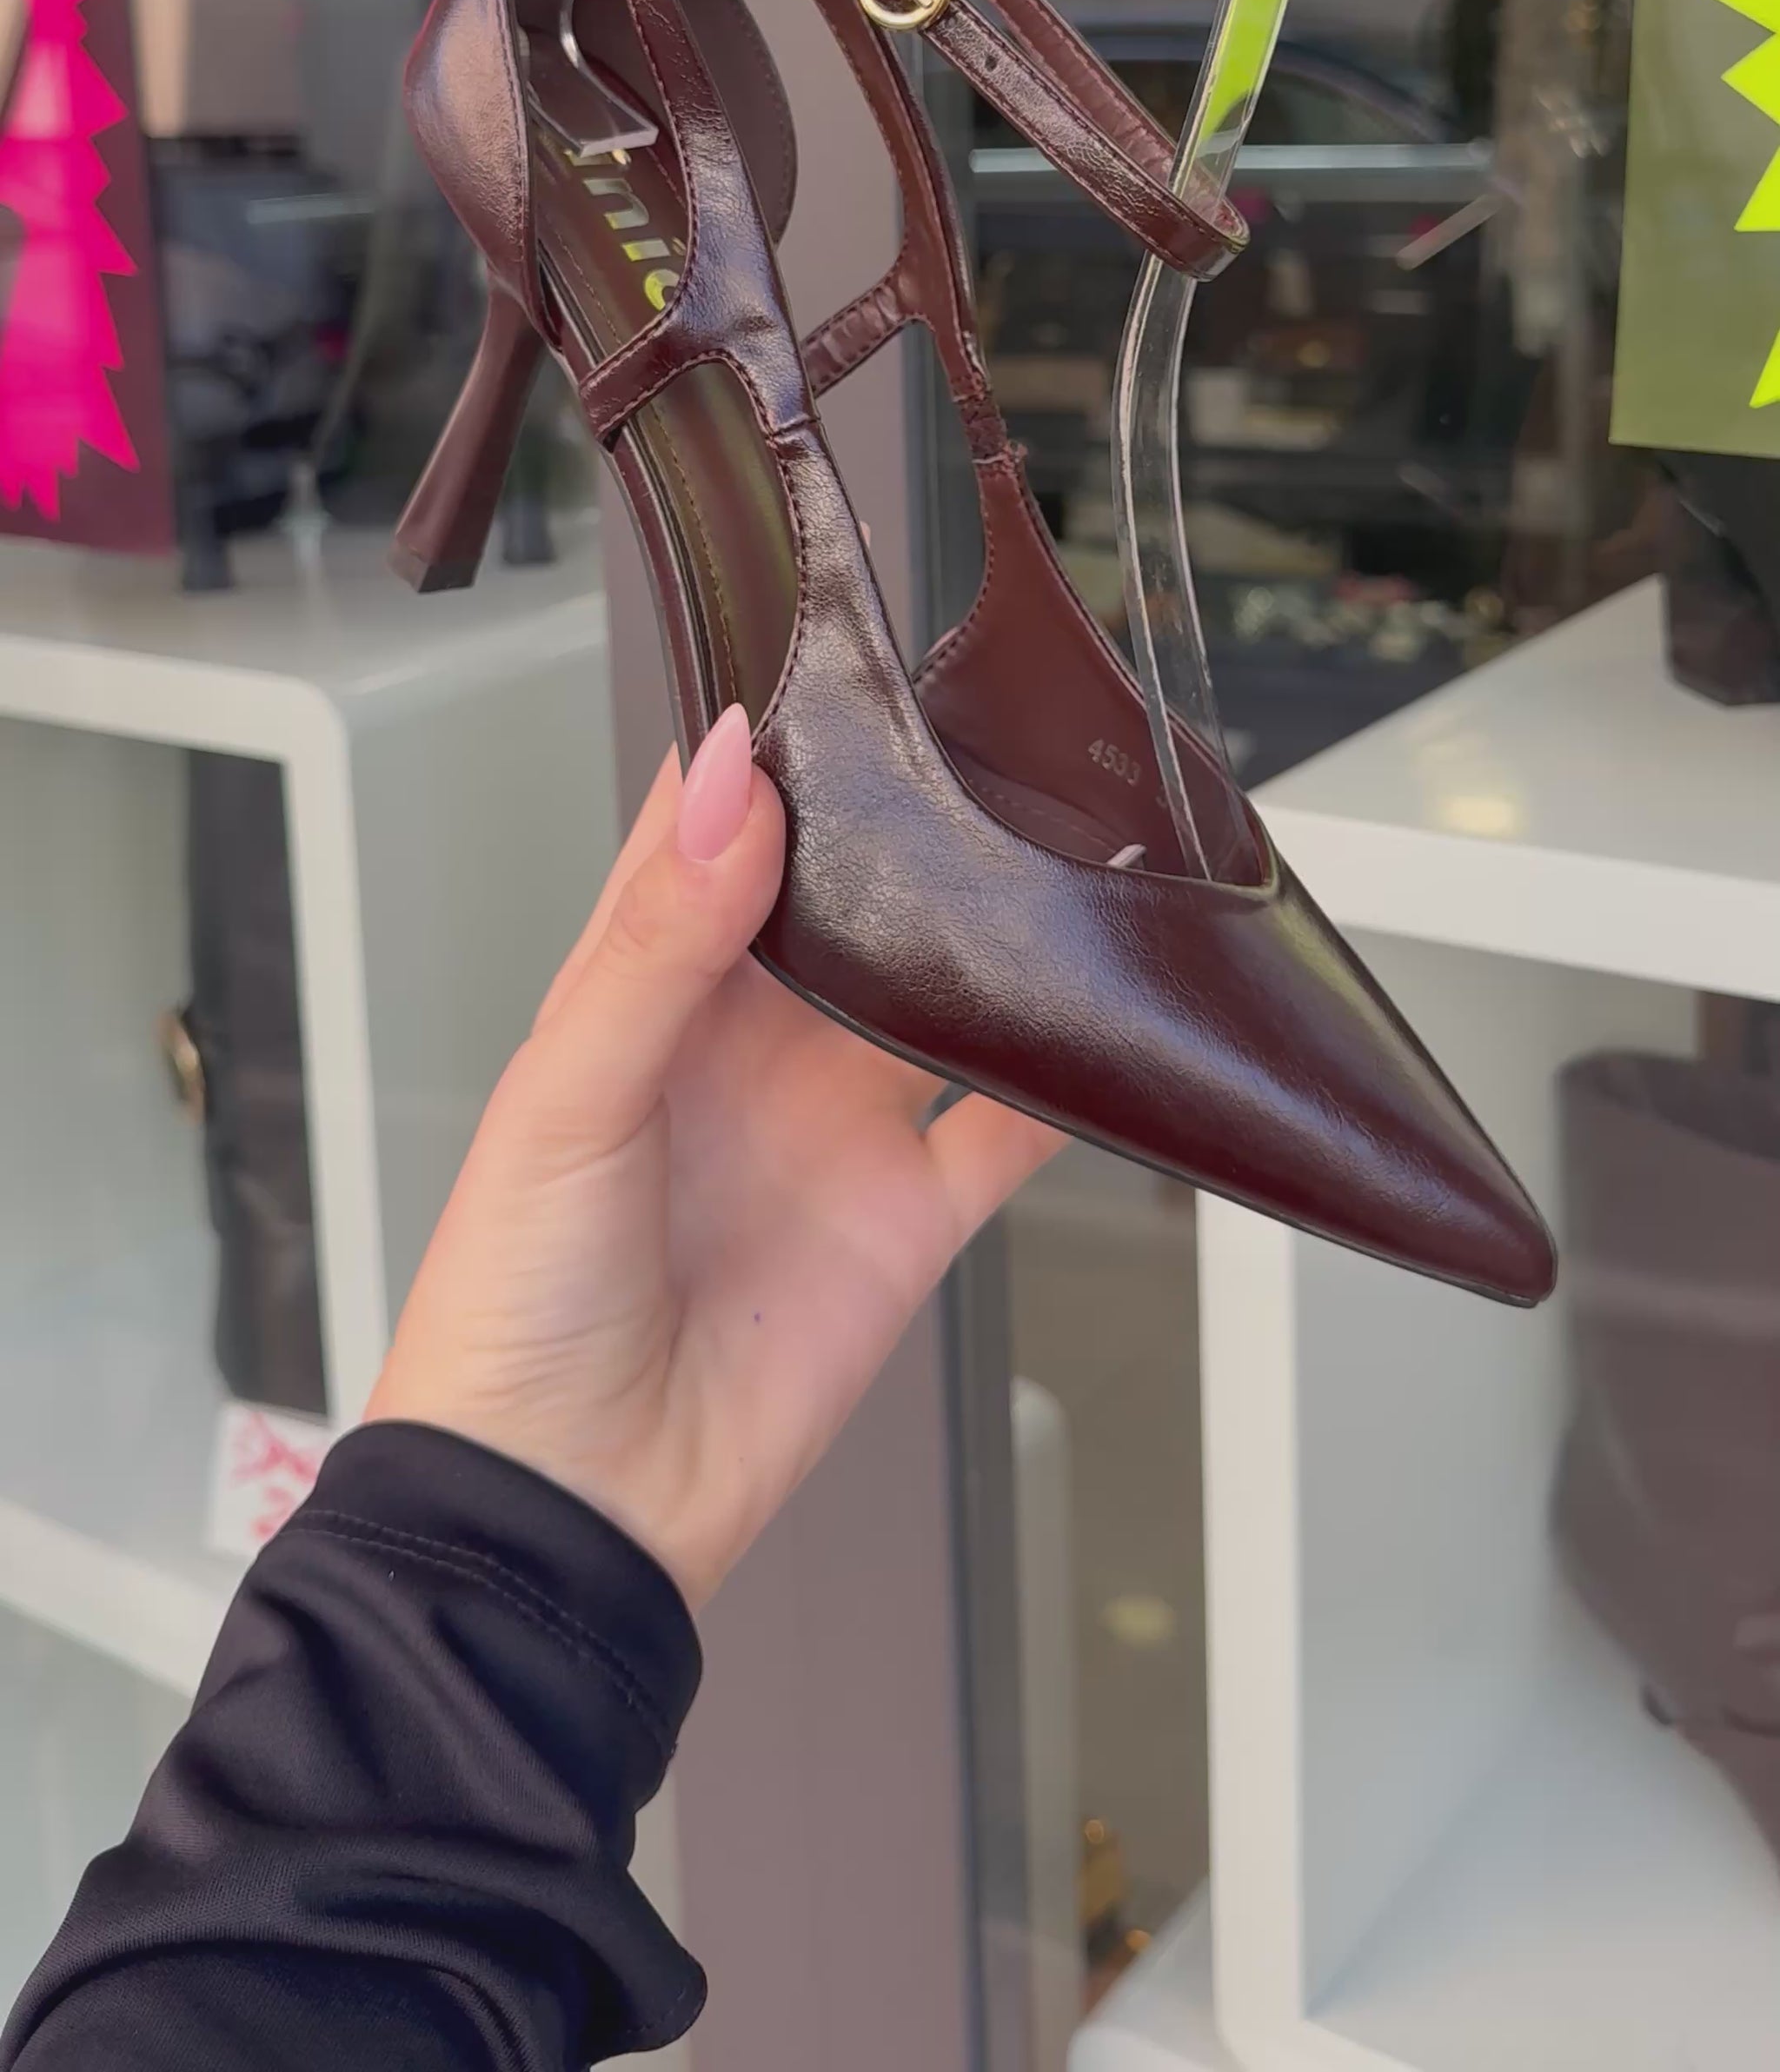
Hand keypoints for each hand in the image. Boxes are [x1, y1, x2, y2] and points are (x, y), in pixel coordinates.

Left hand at [367, 708, 1060, 1606]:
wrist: (569, 1515)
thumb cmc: (510, 1309)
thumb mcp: (568, 1098)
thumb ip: (657, 942)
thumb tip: (730, 780)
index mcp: (641, 990)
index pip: (709, 832)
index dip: (769, 749)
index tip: (840, 664)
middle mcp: (745, 1042)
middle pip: (843, 896)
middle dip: (903, 821)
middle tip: (984, 731)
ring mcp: (831, 1123)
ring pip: (936, 990)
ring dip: (989, 927)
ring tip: (1059, 837)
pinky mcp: (904, 1215)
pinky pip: (1007, 1127)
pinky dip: (1067, 1079)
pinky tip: (1109, 1018)